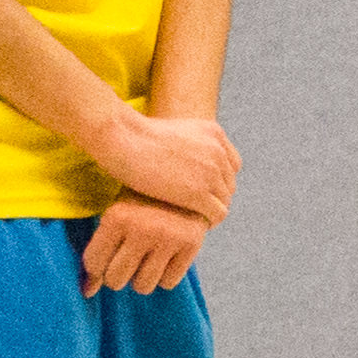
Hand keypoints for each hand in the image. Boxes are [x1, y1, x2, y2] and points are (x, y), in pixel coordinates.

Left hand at [82, 196, 208, 294]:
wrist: (187, 178)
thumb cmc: (142, 199)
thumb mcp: (116, 213)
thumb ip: (98, 251)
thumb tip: (87, 292)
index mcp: (117, 216)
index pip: (94, 264)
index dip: (97, 266)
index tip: (105, 257)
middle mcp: (142, 228)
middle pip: (116, 280)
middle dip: (118, 274)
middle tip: (126, 258)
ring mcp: (169, 237)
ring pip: (143, 286)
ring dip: (141, 277)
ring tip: (146, 256)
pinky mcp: (191, 245)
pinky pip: (168, 282)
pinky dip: (164, 275)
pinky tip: (165, 255)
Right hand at [90, 108, 238, 221]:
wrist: (124, 140)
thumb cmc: (136, 137)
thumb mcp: (174, 131)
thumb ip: (189, 145)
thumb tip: (188, 165)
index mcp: (214, 133)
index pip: (232, 165)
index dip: (219, 181)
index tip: (204, 191)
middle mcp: (217, 151)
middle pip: (229, 184)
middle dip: (215, 198)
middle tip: (198, 210)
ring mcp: (210, 172)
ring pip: (225, 201)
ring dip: (212, 212)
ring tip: (195, 219)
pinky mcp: (198, 193)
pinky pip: (217, 214)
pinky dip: (209, 222)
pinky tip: (195, 226)